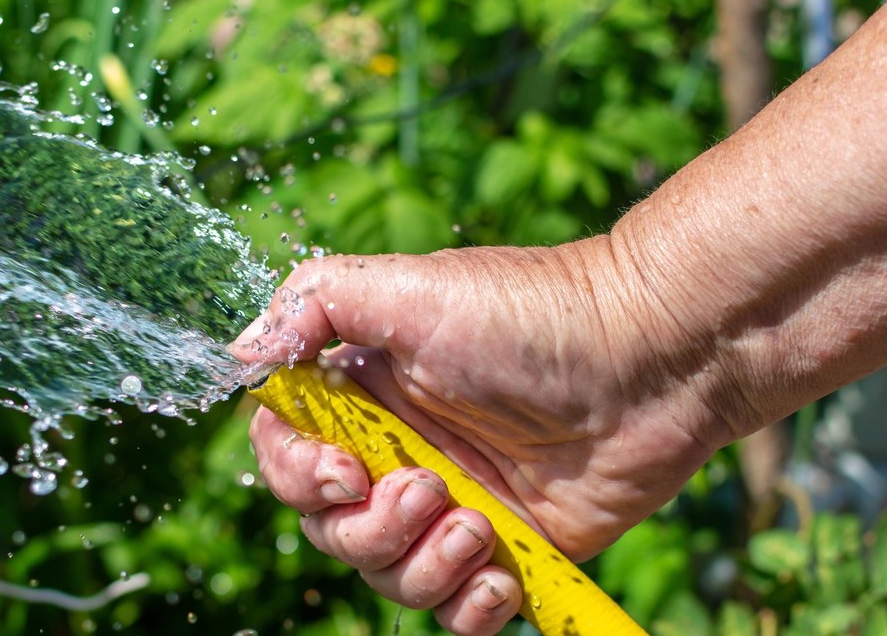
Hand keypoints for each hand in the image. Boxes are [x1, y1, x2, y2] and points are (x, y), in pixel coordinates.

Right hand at [232, 240, 724, 634]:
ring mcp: (454, 505)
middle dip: (370, 526)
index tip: (345, 470)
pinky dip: (469, 608)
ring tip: (481, 526)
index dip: (298, 476)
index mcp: (364, 394)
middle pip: (331, 528)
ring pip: (390, 575)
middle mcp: (399, 452)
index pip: (287, 453)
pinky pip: (458, 611)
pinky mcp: (510, 549)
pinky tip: (500, 575)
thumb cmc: (530, 315)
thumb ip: (312, 306)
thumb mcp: (408, 289)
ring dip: (424, 564)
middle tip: (431, 488)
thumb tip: (240, 354)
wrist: (653, 355)